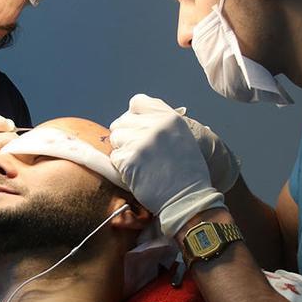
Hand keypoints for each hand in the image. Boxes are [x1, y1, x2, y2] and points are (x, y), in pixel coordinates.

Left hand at [120, 96, 240, 192]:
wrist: (187, 199)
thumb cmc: (186, 172)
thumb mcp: (182, 136)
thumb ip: (160, 122)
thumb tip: (132, 116)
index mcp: (170, 117)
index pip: (137, 102)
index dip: (134, 116)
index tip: (139, 130)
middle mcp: (156, 126)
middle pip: (122, 121)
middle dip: (126, 136)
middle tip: (141, 154)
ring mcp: (142, 142)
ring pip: (115, 138)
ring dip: (122, 151)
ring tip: (140, 163)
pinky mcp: (130, 160)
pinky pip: (114, 157)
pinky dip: (122, 167)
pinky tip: (138, 174)